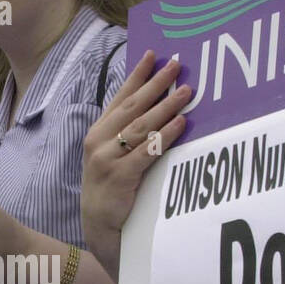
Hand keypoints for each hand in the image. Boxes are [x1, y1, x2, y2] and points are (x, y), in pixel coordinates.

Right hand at [81, 50, 190, 280]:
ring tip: (186, 91)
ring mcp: (106, 160)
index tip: (154, 54)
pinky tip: (181, 123)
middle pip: (132, 107)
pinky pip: (146, 152)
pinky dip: (164, 136)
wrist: (100, 229)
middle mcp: (98, 142)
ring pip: (141, 127)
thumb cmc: (112, 191)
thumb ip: (127, 134)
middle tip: (177, 65)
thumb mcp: (112, 157)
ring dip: (166, 107)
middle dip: (156, 84)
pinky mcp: (119, 178)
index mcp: (98, 133)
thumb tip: (156, 106)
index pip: (120, 98)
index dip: (137, 75)